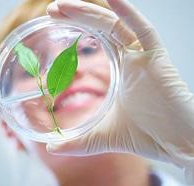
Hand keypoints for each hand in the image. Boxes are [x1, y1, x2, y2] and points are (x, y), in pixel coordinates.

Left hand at [47, 0, 193, 182]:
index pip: (97, 40)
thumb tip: (52, 149)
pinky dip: (127, 13)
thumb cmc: (147, 136)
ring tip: (62, 5)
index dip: (77, 29)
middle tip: (51, 10)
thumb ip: (78, 142)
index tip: (53, 24)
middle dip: (76, 16)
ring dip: (89, 12)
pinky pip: (142, 30)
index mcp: (122, 70)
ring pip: (114, 25)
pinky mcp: (156, 58)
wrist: (177, 144)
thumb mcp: (103, 136)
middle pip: (101, 28)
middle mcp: (131, 58)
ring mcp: (143, 56)